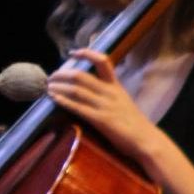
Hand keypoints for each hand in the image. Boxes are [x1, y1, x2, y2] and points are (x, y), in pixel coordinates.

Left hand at [46, 48, 157, 165]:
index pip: (103, 61)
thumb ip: (108, 94)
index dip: (86, 53)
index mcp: (116, 86)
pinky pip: (79, 107)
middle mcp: (110, 92)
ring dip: (59, 87)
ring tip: (47, 87)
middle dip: (62, 74)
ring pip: (77, 90)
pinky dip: (64, 101)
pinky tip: (53, 99)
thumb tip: (89, 90)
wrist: (146, 140)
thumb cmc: (133, 124)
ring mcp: (105, 106)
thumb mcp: (122, 102)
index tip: (72, 53)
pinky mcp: (102, 120)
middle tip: (50, 77)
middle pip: (81, 76)